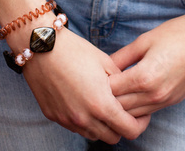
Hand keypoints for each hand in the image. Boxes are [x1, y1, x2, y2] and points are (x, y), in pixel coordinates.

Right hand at [23, 27, 150, 143]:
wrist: (42, 47)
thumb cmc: (75, 51)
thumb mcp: (105, 62)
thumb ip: (121, 82)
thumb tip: (130, 93)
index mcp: (101, 104)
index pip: (129, 130)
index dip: (140, 124)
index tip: (142, 115)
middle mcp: (84, 118)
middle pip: (113, 137)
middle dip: (121, 126)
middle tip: (124, 110)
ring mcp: (68, 120)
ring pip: (94, 135)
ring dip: (102, 125)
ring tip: (103, 105)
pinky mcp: (54, 117)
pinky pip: (76, 127)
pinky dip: (85, 121)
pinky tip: (84, 102)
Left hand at [108, 6, 184, 116]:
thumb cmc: (179, 33)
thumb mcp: (146, 39)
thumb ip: (123, 55)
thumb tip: (105, 65)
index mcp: (144, 77)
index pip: (112, 91)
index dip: (101, 82)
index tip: (95, 73)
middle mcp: (154, 95)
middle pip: (120, 107)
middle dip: (107, 97)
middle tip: (100, 84)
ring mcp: (165, 101)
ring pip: (134, 114)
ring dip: (122, 105)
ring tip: (114, 89)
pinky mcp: (173, 101)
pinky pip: (148, 111)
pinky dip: (136, 107)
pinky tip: (131, 93)